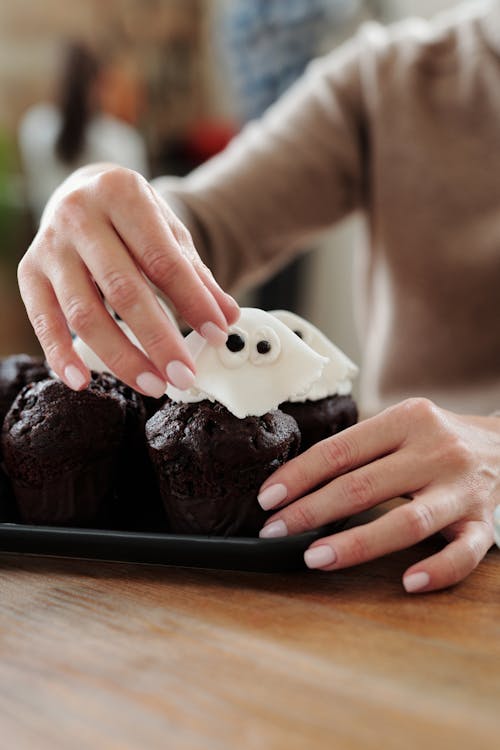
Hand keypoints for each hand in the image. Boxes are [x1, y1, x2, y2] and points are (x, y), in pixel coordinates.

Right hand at [18, 164, 238, 396]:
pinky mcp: (28, 271)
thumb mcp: (170, 233)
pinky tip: (83, 381)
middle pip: (123, 290)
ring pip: (84, 313)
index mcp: (122, 194)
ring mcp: (50, 245)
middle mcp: (79, 215)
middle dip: (158, 340)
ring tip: (152, 384)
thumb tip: (227, 317)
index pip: (163, 259)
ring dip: (121, 356)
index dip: (192, 301)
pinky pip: (44, 320)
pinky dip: (62, 355)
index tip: (216, 334)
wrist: (82, 192)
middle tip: (184, 374)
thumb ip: (197, 275)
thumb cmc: (132, 218)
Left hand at [258, 398, 498, 591]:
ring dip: (356, 543)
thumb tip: (296, 480)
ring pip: (407, 521)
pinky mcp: (485, 523)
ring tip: (315, 559)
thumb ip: (361, 447)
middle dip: (311, 510)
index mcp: (408, 420)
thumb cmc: (439, 439)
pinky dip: (437, 570)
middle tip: (275, 530)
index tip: (269, 498)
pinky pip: (463, 554)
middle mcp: (435, 451)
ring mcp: (462, 489)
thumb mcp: (403, 426)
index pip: (341, 449)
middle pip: (363, 485)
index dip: (299, 475)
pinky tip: (408, 582)